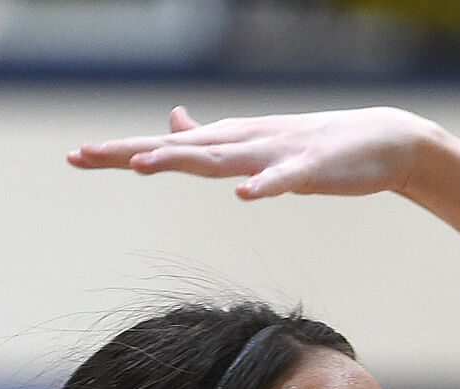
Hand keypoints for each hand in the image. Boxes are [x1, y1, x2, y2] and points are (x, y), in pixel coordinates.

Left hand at [68, 105, 441, 200]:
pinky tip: (245, 195)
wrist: (382, 141)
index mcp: (231, 141)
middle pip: (179, 149)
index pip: (167, 146)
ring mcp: (276, 154)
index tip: (76, 156)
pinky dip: (263, 187)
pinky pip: (283, 180)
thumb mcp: (257, 139)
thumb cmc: (319, 146)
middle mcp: (244, 142)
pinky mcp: (311, 168)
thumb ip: (213, 137)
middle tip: (84, 155)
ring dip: (181, 161)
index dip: (121, 150)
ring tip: (142, 167)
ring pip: (221, 159)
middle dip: (130, 152)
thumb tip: (173, 121)